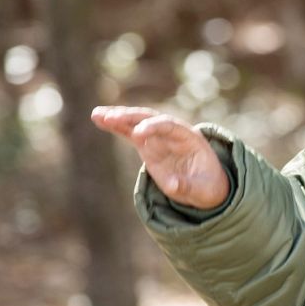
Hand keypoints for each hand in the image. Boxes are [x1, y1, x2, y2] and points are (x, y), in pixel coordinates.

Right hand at [91, 105, 229, 209]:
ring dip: (119, 117)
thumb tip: (171, 186)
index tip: (138, 133)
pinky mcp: (148, 146)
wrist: (206, 186)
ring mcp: (160, 138)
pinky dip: (115, 126)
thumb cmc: (207, 187)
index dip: (155, 127)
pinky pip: (130, 133)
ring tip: (97, 115)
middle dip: (132, 117)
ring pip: (137, 123)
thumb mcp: (202, 190)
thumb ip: (187, 186)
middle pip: (152, 119)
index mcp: (190, 138)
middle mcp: (174, 133)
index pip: (171, 126)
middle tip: (112, 118)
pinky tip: (98, 119)